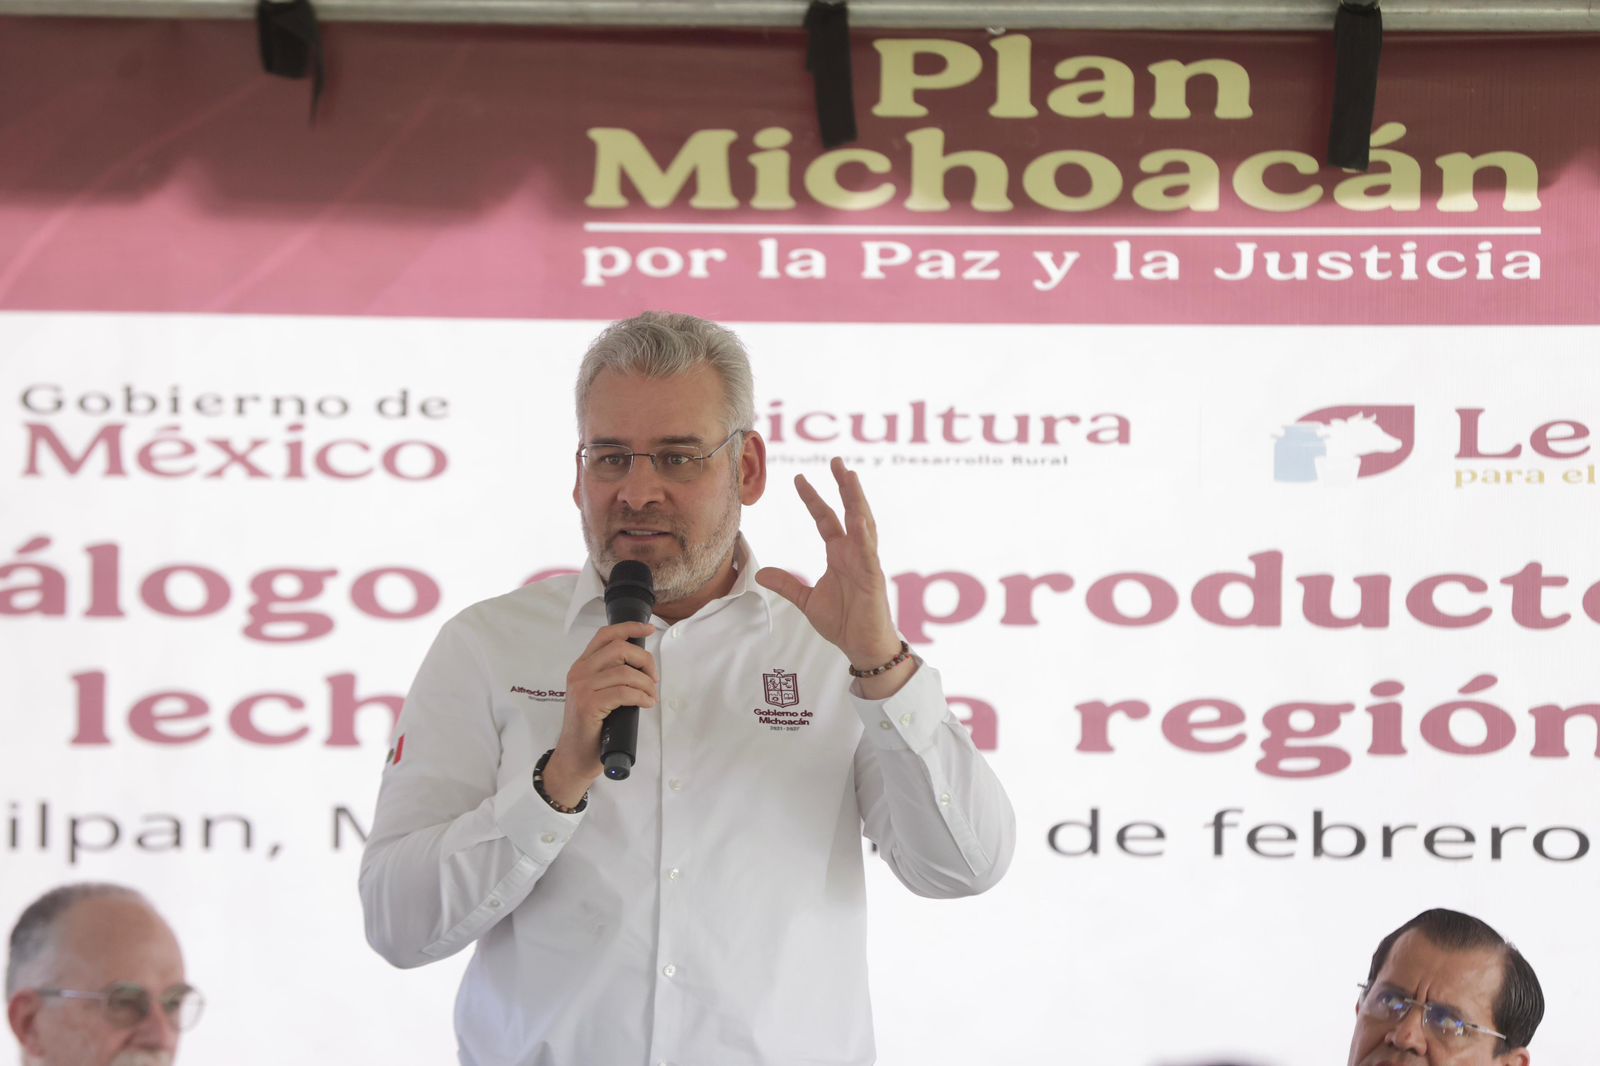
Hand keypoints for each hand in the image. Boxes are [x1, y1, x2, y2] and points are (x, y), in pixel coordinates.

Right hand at [544, 621, 656, 805]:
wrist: (575, 757)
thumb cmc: (591, 727)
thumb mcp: (598, 694)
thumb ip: (611, 676)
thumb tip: (641, 666)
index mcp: (582, 665)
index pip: (605, 635)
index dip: (629, 628)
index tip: (650, 630)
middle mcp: (579, 672)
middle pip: (619, 648)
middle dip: (644, 660)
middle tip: (654, 679)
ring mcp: (582, 688)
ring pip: (624, 672)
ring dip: (646, 684)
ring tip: (650, 697)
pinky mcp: (589, 705)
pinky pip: (624, 692)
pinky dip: (641, 696)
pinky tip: (646, 703)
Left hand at [756, 457, 903, 671]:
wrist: (861, 646)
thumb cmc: (843, 622)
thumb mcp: (806, 600)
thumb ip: (787, 584)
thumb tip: (761, 574)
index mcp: (840, 554)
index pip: (825, 519)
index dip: (813, 498)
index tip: (799, 478)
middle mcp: (854, 552)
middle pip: (849, 511)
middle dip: (843, 486)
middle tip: (836, 460)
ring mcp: (866, 562)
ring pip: (863, 523)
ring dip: (857, 500)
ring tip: (850, 476)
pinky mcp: (873, 578)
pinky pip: (868, 553)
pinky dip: (864, 535)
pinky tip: (859, 518)